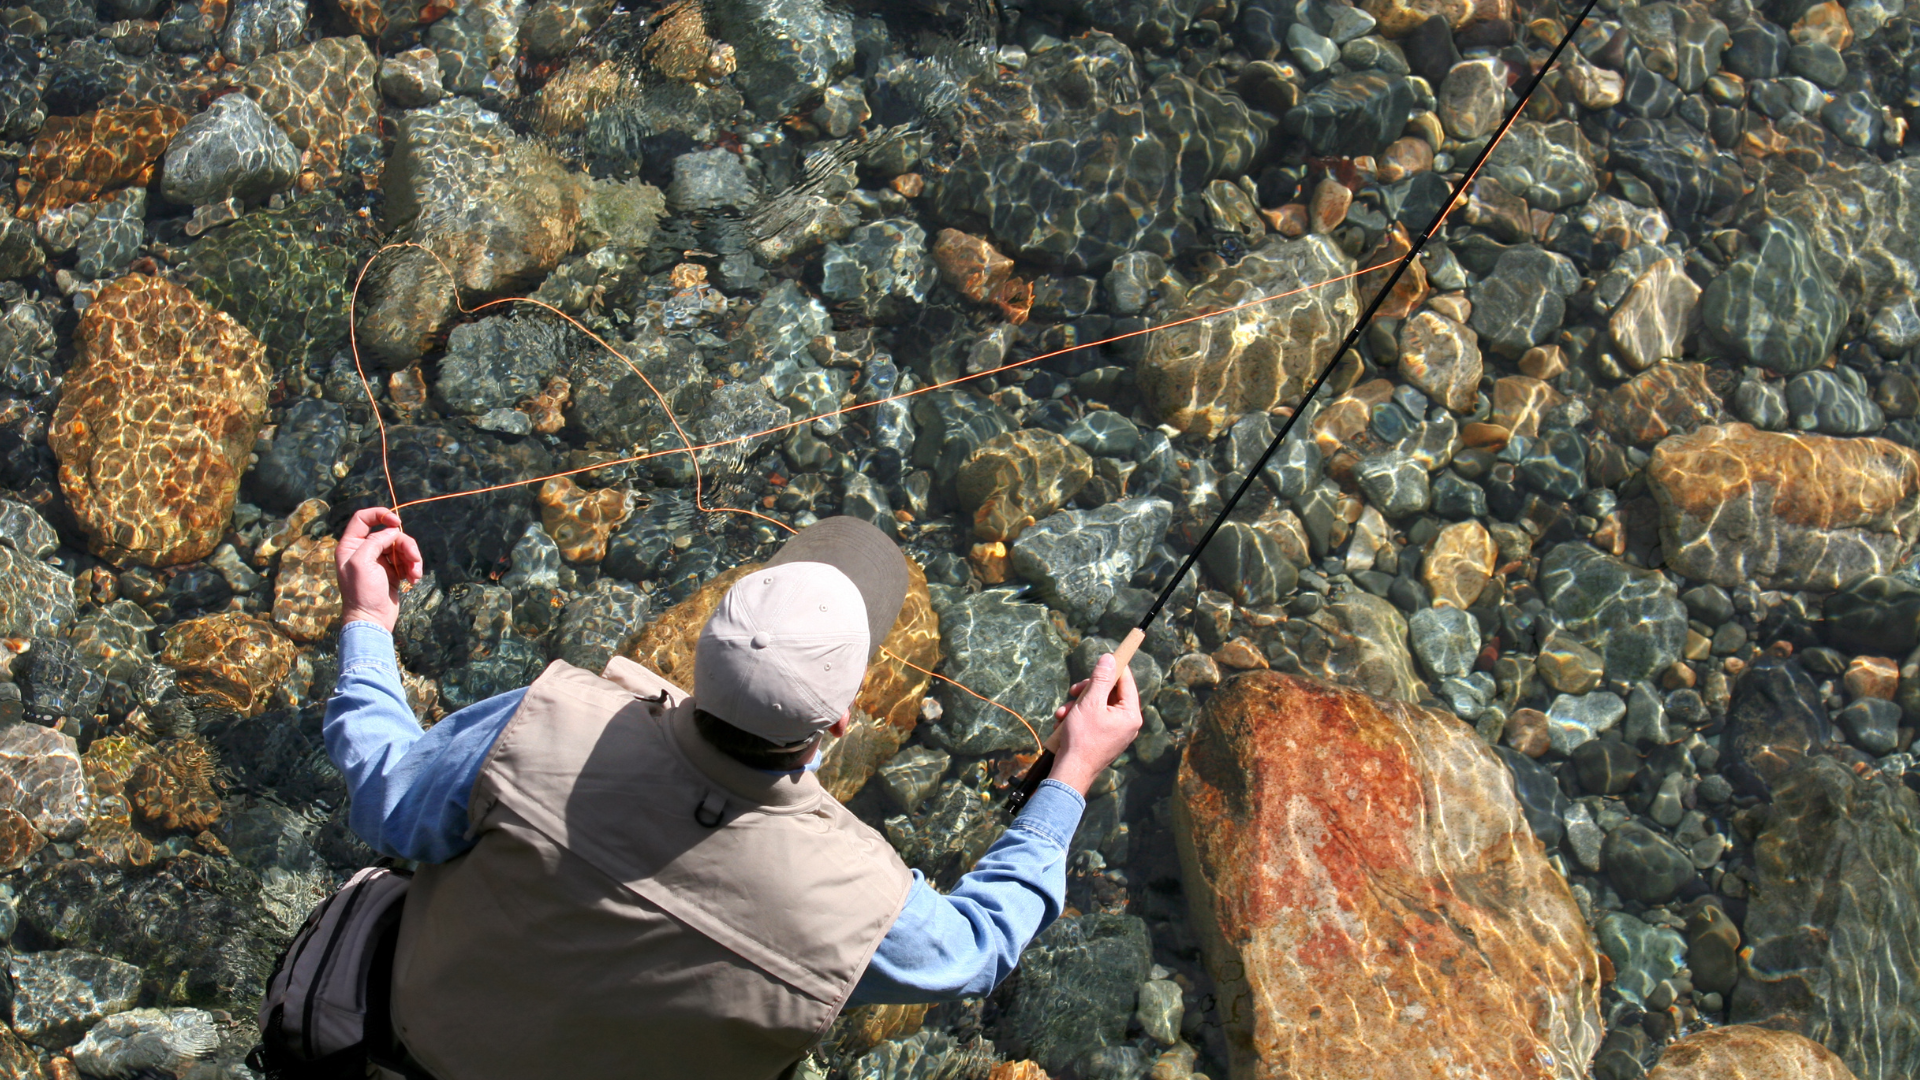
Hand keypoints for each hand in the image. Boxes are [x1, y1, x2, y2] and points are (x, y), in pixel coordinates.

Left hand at [336, 507, 422, 632]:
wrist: (372, 620)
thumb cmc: (362, 592)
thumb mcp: (362, 562)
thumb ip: (375, 541)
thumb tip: (393, 532)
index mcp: (351, 545)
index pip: (363, 518)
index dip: (380, 515)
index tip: (397, 523)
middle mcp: (364, 550)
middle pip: (389, 534)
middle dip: (405, 544)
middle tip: (414, 558)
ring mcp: (379, 561)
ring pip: (401, 547)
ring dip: (412, 558)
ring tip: (416, 574)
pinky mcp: (393, 572)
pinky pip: (407, 560)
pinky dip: (413, 568)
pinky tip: (414, 580)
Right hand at [1047, 653, 1141, 794]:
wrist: (1071, 772)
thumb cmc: (1082, 738)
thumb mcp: (1090, 703)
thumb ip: (1101, 679)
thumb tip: (1110, 658)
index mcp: (1130, 715)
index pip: (1126, 682)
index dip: (1115, 668)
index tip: (1104, 657)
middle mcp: (1126, 723)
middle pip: (1109, 693)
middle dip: (1088, 690)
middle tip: (1074, 690)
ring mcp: (1115, 732)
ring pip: (1097, 706)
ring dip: (1077, 704)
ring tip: (1063, 712)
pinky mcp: (1102, 738)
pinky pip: (1092, 719)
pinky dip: (1077, 717)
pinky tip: (1063, 722)